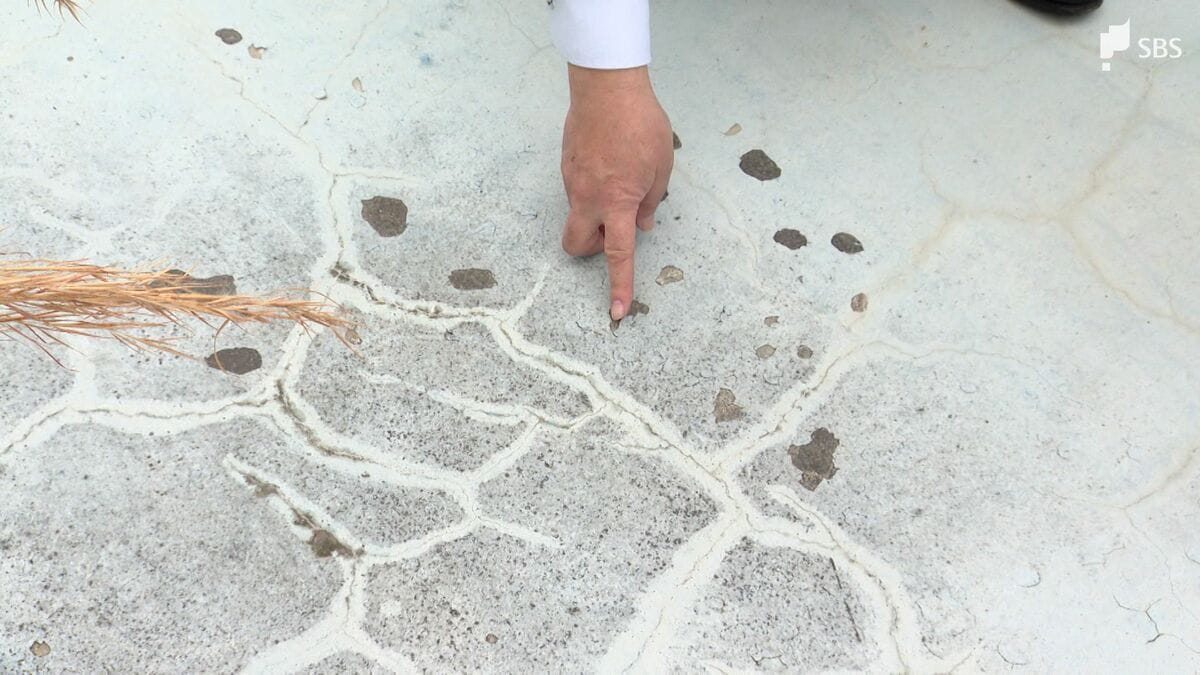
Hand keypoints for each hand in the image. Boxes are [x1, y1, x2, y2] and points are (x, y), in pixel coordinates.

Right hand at [560, 64, 673, 320]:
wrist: (607, 86)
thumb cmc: (641, 125)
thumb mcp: (661, 168)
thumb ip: (650, 202)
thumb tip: (642, 226)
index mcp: (617, 202)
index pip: (617, 255)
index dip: (619, 285)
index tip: (616, 312)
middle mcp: (588, 198)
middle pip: (575, 244)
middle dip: (589, 250)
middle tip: (610, 233)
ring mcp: (572, 182)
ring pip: (579, 214)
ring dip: (596, 212)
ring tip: (621, 178)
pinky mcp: (565, 165)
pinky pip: (577, 190)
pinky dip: (592, 190)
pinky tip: (610, 162)